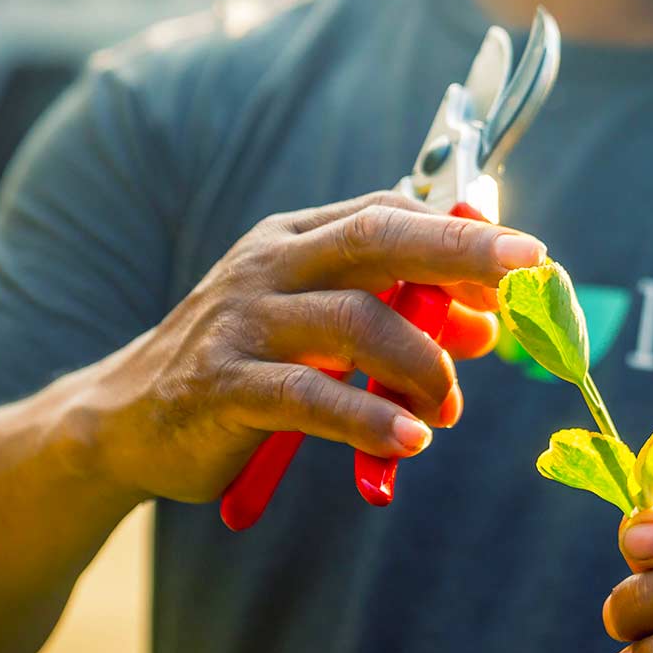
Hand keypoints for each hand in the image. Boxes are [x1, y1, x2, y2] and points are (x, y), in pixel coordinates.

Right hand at [65, 190, 546, 502]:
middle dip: (458, 249)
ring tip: (450, 407)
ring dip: (422, 364)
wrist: (124, 418)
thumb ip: (393, 315)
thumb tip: (487, 325)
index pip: (386, 213)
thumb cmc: (242, 364)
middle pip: (375, 241)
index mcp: (294, 240)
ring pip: (353, 322)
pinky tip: (411, 440)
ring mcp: (242, 324)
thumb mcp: (315, 326)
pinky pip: (310, 397)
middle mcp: (269, 267)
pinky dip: (368, 417)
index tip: (527, 256)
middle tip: (526, 271)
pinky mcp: (223, 388)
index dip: (460, 231)